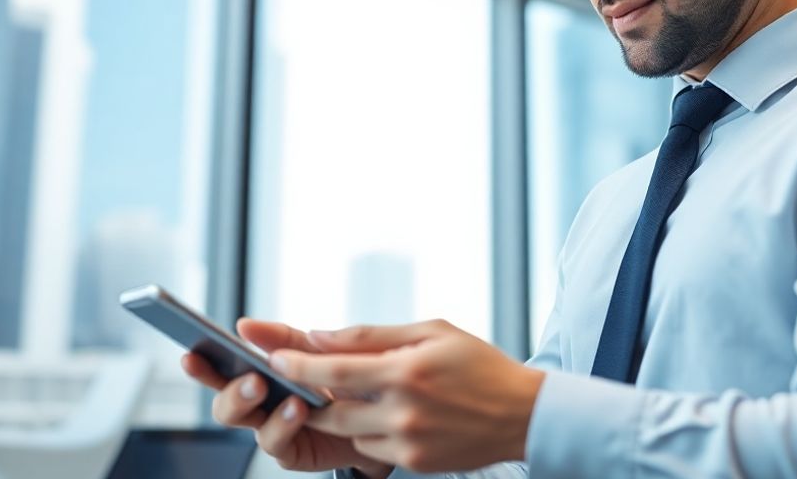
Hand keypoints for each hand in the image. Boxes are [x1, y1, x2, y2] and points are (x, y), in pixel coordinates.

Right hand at [180, 319, 393, 478]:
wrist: (382, 412)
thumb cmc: (343, 378)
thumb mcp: (315, 349)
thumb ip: (282, 338)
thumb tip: (244, 325)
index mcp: (259, 375)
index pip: (221, 369)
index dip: (202, 364)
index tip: (190, 353)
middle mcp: (260, 404)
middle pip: (224, 402)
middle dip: (227, 388)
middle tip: (248, 375)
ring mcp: (273, 428)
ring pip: (243, 422)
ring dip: (250, 403)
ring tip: (265, 385)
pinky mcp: (291, 450)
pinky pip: (275, 442)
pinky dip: (282, 423)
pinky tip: (297, 407)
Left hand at [270, 319, 545, 473]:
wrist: (523, 413)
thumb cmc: (478, 364)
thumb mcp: (432, 331)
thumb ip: (373, 335)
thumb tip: (319, 335)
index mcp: (405, 371)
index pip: (333, 369)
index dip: (297, 364)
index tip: (273, 357)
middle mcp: (403, 410)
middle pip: (330, 408)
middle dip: (311, 395)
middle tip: (304, 380)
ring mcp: (408, 442)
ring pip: (348, 431)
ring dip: (344, 413)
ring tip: (364, 394)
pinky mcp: (415, 464)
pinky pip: (371, 450)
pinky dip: (369, 432)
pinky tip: (392, 415)